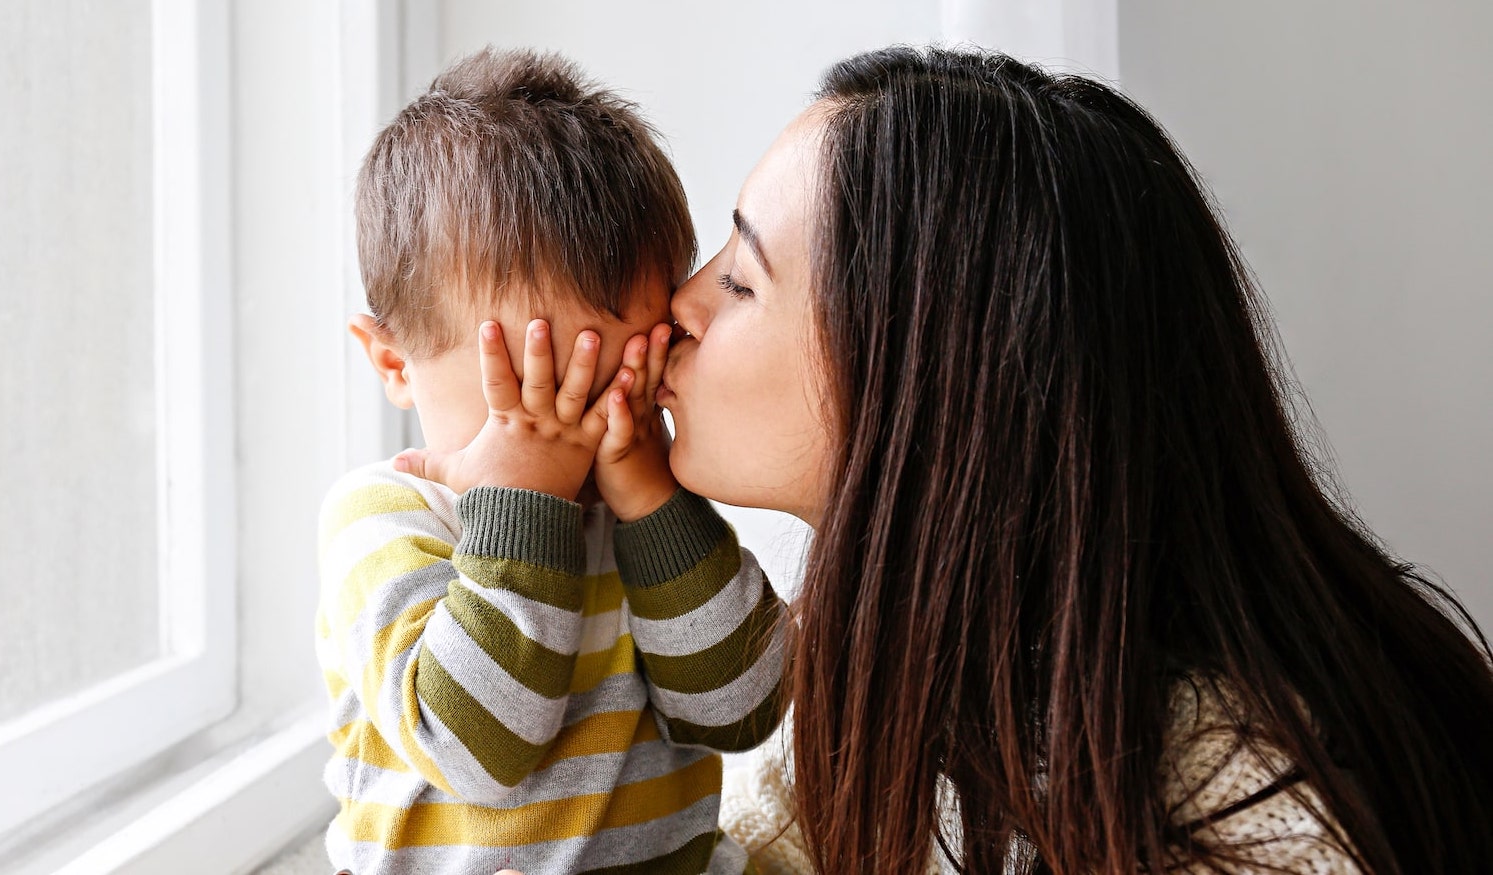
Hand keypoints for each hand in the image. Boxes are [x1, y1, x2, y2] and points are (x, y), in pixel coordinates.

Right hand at [393, 319, 619, 496]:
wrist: (526, 526)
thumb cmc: (491, 495)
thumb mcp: (456, 474)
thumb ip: (427, 460)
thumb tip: (393, 460)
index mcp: (505, 422)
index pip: (495, 382)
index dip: (491, 354)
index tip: (488, 323)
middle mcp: (536, 422)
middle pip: (537, 381)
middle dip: (539, 351)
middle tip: (542, 321)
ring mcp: (564, 431)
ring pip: (575, 392)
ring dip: (585, 363)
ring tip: (593, 335)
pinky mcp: (589, 443)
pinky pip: (606, 416)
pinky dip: (620, 396)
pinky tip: (633, 372)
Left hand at [593, 322, 678, 520]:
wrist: (648, 509)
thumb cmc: (638, 468)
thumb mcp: (639, 430)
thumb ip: (638, 402)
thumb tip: (635, 377)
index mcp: (645, 410)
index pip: (655, 373)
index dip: (661, 349)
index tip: (669, 321)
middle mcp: (641, 417)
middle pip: (649, 378)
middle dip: (655, 350)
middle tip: (662, 322)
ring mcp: (632, 434)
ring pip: (636, 398)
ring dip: (637, 369)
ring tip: (639, 342)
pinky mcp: (617, 453)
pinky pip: (618, 430)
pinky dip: (618, 412)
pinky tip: (615, 395)